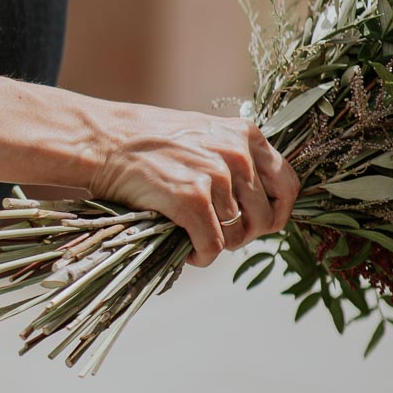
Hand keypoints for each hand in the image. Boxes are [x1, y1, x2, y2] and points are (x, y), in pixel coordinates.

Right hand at [0, 77, 299, 267]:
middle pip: (265, 218)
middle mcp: (237, 154)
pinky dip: (201, 257)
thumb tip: (262, 204)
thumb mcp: (205, 135)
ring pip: (238, 237)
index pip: (289, 186)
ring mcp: (215, 176)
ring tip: (196, 238)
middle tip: (219, 234)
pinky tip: (186, 251)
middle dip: (244, 235)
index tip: (258, 224)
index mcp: (245, 135)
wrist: (104, 140)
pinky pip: (213, 248)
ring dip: (219, 245)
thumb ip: (236, 160)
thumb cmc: (150, 141)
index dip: (277, 212)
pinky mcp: (191, 199)